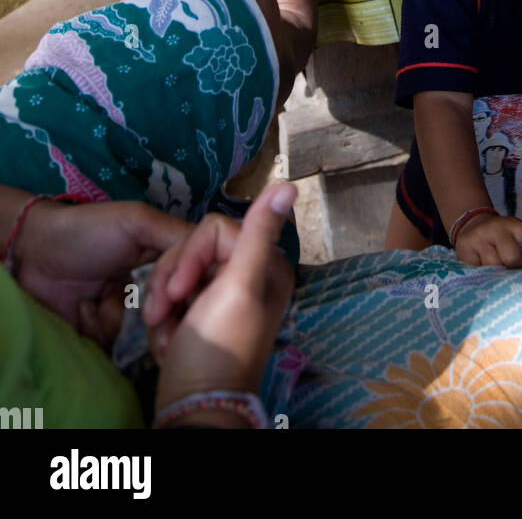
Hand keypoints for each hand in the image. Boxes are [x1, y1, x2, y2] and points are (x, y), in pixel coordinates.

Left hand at [15, 199, 190, 341]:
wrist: (34, 255)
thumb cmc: (88, 231)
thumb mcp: (136, 222)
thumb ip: (176, 235)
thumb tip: (219, 253)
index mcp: (167, 257)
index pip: (196, 278)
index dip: (192, 289)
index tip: (180, 295)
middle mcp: (155, 286)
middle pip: (176, 312)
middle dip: (163, 316)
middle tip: (148, 316)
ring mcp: (130, 312)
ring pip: (148, 332)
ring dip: (121, 319)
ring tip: (98, 301)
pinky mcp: (106, 333)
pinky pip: (117, 345)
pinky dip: (99, 327)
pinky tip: (84, 308)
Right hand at [147, 181, 296, 411]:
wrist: (192, 407)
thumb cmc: (217, 349)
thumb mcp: (240, 288)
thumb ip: (259, 234)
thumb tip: (289, 185)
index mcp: (264, 264)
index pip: (212, 229)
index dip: (188, 257)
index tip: (180, 292)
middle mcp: (247, 274)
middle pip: (192, 249)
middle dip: (170, 283)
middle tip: (162, 315)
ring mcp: (222, 295)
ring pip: (176, 272)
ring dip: (162, 304)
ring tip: (165, 334)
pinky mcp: (200, 314)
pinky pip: (170, 298)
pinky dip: (164, 320)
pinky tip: (168, 341)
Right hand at [455, 213, 521, 271]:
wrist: (472, 225)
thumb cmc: (502, 238)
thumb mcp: (518, 237)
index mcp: (515, 225)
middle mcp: (496, 228)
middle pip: (512, 258)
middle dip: (513, 269)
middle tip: (510, 271)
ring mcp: (478, 238)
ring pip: (493, 267)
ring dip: (496, 275)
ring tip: (496, 273)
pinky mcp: (463, 249)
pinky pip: (477, 272)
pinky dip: (482, 277)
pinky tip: (483, 273)